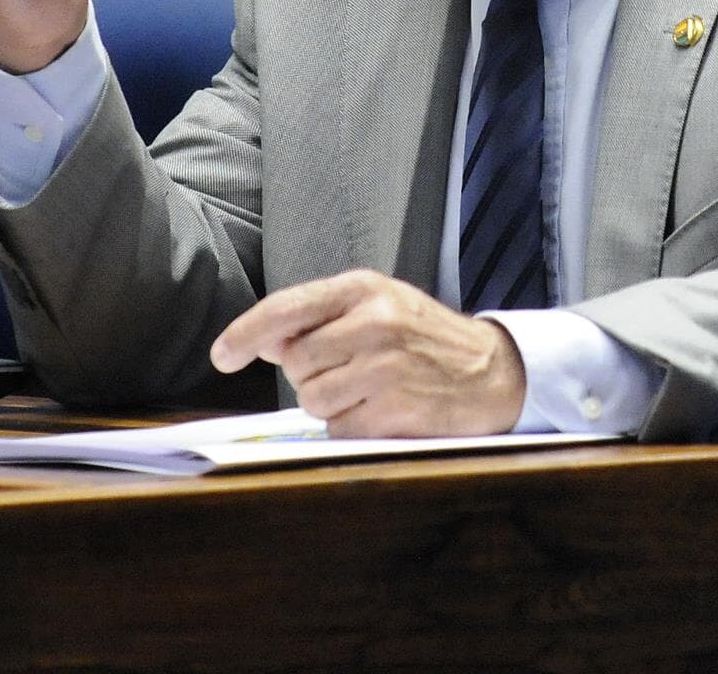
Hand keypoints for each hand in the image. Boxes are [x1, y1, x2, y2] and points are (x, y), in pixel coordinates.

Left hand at [209, 269, 525, 436]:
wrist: (495, 370)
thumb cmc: (426, 337)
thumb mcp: (379, 304)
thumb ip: (322, 316)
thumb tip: (263, 342)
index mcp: (364, 288)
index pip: (287, 308)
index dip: (246, 333)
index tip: (222, 356)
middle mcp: (374, 322)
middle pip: (295, 361)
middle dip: (309, 372)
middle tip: (347, 367)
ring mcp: (385, 368)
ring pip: (312, 399)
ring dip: (330, 402)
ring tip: (368, 389)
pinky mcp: (395, 410)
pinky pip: (338, 429)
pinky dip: (351, 427)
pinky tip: (382, 410)